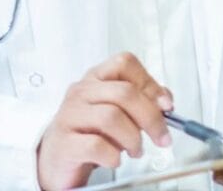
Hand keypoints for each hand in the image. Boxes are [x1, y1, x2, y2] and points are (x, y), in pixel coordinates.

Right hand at [36, 51, 172, 190]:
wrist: (56, 158)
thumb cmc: (89, 132)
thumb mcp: (115, 110)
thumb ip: (139, 101)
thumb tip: (165, 100)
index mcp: (95, 78)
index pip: (124, 63)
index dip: (149, 82)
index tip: (166, 105)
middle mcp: (82, 91)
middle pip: (124, 93)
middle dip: (151, 117)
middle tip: (161, 137)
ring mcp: (71, 115)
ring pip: (112, 117)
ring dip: (133, 138)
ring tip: (135, 150)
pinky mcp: (65, 142)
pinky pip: (96, 145)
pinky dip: (113, 156)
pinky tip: (114, 159)